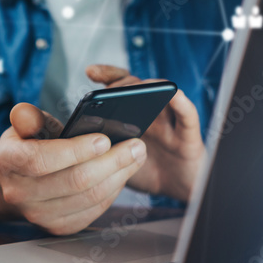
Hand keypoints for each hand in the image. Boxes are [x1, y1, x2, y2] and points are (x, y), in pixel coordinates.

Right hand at [0, 103, 145, 234]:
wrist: (20, 180)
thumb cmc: (28, 146)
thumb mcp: (24, 126)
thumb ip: (28, 118)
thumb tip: (24, 112)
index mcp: (7, 161)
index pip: (41, 159)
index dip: (75, 150)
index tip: (104, 139)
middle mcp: (19, 193)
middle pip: (74, 181)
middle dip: (111, 161)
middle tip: (135, 146)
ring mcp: (39, 215)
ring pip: (89, 197)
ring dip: (119, 176)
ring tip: (136, 156)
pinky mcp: (58, 227)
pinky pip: (94, 210)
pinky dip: (113, 191)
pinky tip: (122, 174)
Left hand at [86, 65, 205, 200]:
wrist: (179, 191)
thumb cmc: (149, 172)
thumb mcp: (118, 159)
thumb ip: (103, 147)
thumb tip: (74, 141)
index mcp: (133, 115)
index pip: (120, 87)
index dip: (106, 74)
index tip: (90, 71)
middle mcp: (151, 112)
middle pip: (138, 86)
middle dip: (123, 82)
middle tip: (110, 90)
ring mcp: (170, 121)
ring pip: (162, 93)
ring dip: (149, 86)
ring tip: (135, 88)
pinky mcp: (188, 135)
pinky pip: (187, 115)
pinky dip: (182, 103)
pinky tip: (173, 94)